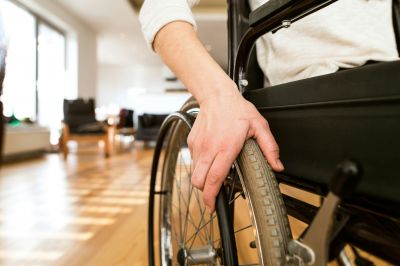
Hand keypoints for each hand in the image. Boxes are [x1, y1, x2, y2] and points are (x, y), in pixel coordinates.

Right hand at [187, 84, 283, 212]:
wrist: (216, 95)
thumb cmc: (237, 110)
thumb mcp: (259, 126)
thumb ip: (269, 148)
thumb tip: (277, 166)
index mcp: (226, 148)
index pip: (214, 178)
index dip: (211, 196)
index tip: (213, 206)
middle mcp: (209, 149)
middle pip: (199, 181)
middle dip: (204, 192)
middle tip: (213, 195)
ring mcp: (198, 146)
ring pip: (194, 173)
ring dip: (202, 179)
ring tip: (213, 176)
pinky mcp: (192, 142)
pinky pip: (193, 161)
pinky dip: (200, 165)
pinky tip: (210, 159)